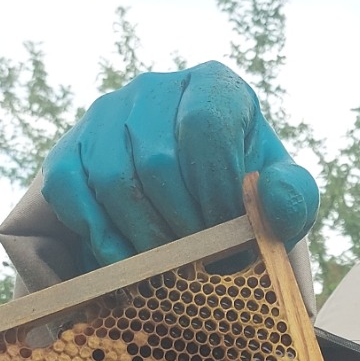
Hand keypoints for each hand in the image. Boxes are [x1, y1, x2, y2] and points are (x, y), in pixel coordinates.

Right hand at [41, 62, 319, 270]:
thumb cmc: (242, 206)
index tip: (227, 237)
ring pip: (113, 180)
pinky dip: (97, 238)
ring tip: (167, 274)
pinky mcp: (67, 151)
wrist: (192, 219)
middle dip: (182, 228)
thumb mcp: (280, 205)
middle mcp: (153, 88)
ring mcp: (104, 116)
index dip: (215, 192)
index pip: (205, 126)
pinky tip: (125, 266)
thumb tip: (272, 195)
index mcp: (212, 87)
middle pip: (157, 161)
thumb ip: (292, 199)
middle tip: (199, 268)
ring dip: (142, 240)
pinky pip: (69, 192)